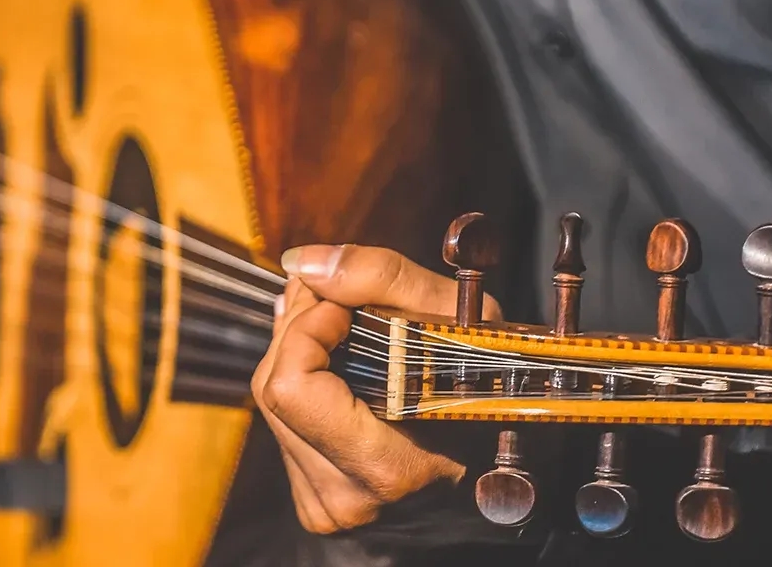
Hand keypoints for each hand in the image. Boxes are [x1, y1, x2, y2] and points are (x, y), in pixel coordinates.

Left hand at [253, 244, 500, 532]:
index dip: (309, 326)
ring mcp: (325, 507)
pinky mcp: (313, 505)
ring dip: (297, 355)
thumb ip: (381, 280)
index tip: (344, 305)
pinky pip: (284, 429)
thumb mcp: (463, 320)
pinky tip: (335, 370)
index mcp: (384, 467)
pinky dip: (302, 387)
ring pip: (271, 406)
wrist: (500, 467)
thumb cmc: (493, 390)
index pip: (293, 384)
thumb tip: (301, 264)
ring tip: (338, 329)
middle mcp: (345, 498)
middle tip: (336, 300)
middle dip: (299, 328)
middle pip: (273, 387)